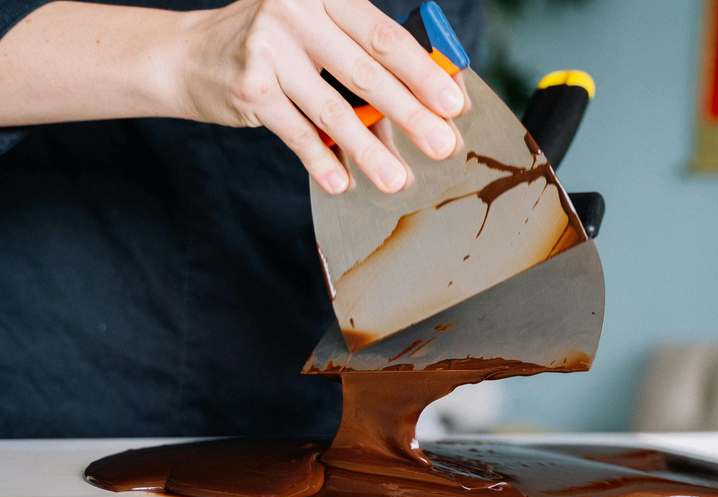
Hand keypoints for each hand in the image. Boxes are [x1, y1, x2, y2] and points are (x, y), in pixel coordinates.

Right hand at [178, 0, 466, 193]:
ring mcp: (269, 50)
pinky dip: (320, 161)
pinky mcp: (249, 88)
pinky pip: (295, 133)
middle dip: (411, 114)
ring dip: (370, 150)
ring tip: (397, 179)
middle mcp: (296, 12)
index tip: (453, 104)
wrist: (188, 54)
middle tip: (442, 145)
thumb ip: (359, 61)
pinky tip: (343, 183)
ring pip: (333, 109)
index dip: (423, 73)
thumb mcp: (315, 33)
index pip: (384, 36)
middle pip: (367, 72)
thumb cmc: (268, 44)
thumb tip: (416, 110)